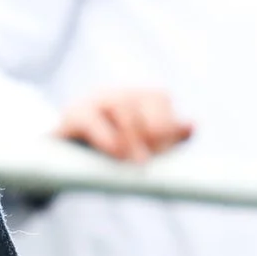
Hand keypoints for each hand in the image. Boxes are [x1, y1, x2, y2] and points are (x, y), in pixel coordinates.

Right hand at [57, 88, 193, 162]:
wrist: (64, 162)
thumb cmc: (109, 152)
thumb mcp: (142, 147)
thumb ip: (168, 138)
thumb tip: (192, 126)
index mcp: (136, 98)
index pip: (160, 97)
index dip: (166, 122)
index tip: (165, 150)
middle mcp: (116, 93)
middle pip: (140, 100)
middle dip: (151, 131)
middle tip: (150, 160)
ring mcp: (93, 102)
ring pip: (120, 106)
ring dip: (131, 136)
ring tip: (135, 162)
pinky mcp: (71, 116)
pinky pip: (91, 121)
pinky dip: (107, 138)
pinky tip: (116, 154)